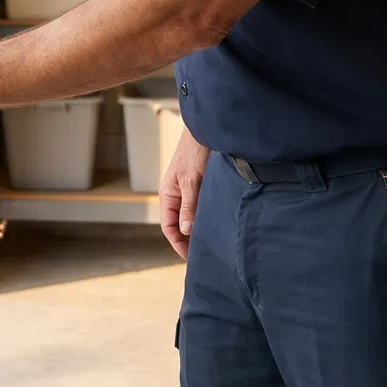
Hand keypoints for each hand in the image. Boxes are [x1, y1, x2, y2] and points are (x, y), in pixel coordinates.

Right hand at [159, 126, 208, 258]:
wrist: (208, 128)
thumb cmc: (195, 151)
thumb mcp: (192, 180)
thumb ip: (189, 205)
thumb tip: (185, 231)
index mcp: (168, 194)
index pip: (169, 227)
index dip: (178, 244)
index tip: (192, 258)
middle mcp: (176, 195)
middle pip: (180, 225)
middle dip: (189, 240)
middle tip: (205, 255)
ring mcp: (188, 190)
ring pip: (191, 217)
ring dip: (199, 229)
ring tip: (213, 243)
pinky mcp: (201, 186)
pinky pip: (201, 207)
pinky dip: (206, 217)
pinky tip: (218, 224)